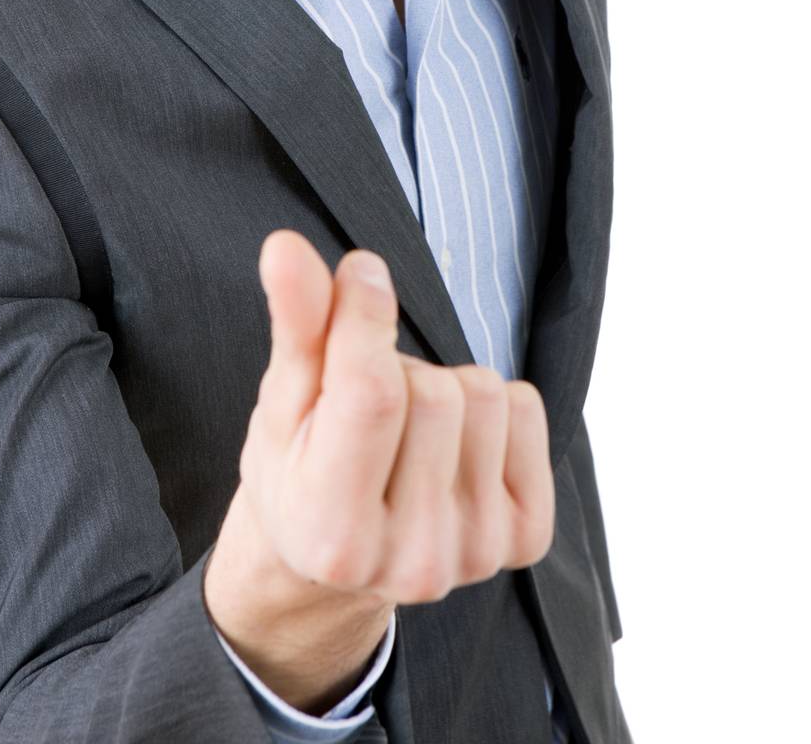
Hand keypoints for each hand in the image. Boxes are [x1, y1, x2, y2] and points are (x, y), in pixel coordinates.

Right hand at [238, 227, 554, 606]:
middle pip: (434, 392)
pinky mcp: (524, 537)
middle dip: (400, 368)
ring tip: (408, 425)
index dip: (365, 315)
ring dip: (446, 386)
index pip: (371, 395)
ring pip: (484, 396)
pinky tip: (454, 443)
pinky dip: (495, 406)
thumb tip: (285, 248)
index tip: (358, 272)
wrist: (341, 553)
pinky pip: (527, 409)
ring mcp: (474, 554)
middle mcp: (410, 561)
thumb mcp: (283, 399)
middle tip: (370, 403)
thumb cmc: (299, 467)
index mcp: (332, 531)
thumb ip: (294, 324)